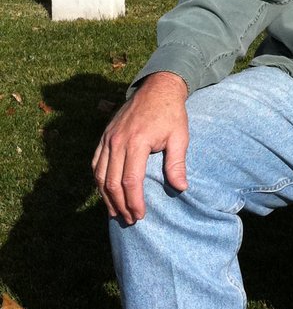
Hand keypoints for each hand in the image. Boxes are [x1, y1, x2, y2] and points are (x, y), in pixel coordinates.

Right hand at [92, 71, 189, 223]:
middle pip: (112, 182)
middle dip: (120, 204)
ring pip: (99, 175)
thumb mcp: (180, 136)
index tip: (140, 215)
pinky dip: (98, 181)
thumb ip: (177, 163)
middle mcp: (117, 141)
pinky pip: (96, 163)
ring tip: (116, 213)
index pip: (130, 181)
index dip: (134, 201)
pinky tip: (105, 193)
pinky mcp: (104, 137)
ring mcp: (108, 139)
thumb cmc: (171, 114)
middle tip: (130, 220)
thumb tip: (181, 188)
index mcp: (136, 142)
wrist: (157, 89)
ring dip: (106, 197)